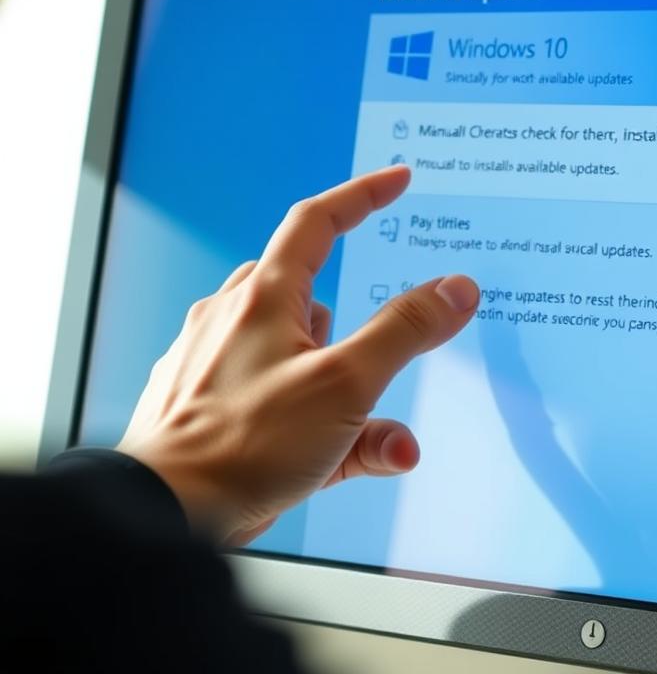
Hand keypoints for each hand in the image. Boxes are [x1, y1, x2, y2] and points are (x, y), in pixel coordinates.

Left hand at [116, 166, 478, 542]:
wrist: (162, 512)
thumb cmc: (247, 444)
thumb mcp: (346, 384)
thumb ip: (405, 333)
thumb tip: (456, 289)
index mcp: (262, 299)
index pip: (318, 222)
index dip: (362, 196)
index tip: (397, 181)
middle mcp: (229, 320)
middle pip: (299, 288)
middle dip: (343, 309)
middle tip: (373, 339)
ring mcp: (209, 364)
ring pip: (286, 349)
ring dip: (327, 373)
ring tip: (356, 421)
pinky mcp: (201, 409)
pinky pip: (267, 396)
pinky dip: (302, 417)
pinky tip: (324, 456)